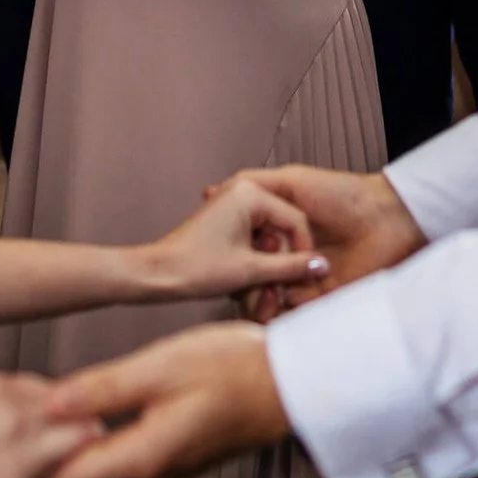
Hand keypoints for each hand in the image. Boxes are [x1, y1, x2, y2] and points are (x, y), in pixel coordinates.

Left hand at [48, 324, 288, 477]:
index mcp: (142, 456)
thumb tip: (50, 404)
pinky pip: (121, 464)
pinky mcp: (169, 460)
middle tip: (27, 419)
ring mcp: (161, 471)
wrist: (287, 381)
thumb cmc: (235, 370)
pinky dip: (98, 447)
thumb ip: (104, 388)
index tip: (12, 431)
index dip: (31, 456)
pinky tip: (90, 419)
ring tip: (51, 415)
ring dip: (72, 451)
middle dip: (48, 456)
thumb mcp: (162, 365)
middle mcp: (150, 474)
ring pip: (100, 473)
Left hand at [142, 178, 328, 302]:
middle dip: (283, 260)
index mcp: (250, 192)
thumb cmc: (194, 268)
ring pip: (268, 235)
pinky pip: (253, 237)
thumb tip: (321, 266)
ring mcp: (232, 205)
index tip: (309, 276)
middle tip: (280, 286)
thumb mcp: (251, 270)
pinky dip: (255, 260)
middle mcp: (242, 191)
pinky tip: (247, 279)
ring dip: (269, 264)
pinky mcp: (225, 220)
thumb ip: (291, 268)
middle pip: (282, 227)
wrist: (157, 275)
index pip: (295, 220)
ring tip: (259, 286)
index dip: (305, 252)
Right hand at [223, 165, 424, 313]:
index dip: (233, 256)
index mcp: (277, 232)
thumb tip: (212, 190)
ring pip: (269, 301)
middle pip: (252, 281)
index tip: (228, 254)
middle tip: (245, 285)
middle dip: (244, 286)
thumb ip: (255, 183)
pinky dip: (281, 316)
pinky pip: (293, 316)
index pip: (243, 252)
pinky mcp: (320, 301)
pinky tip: (278, 307)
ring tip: (264, 297)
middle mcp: (286, 258)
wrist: (386, 220)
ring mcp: (302, 281)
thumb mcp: (293, 180)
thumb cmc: (343, 194)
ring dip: (260, 303)